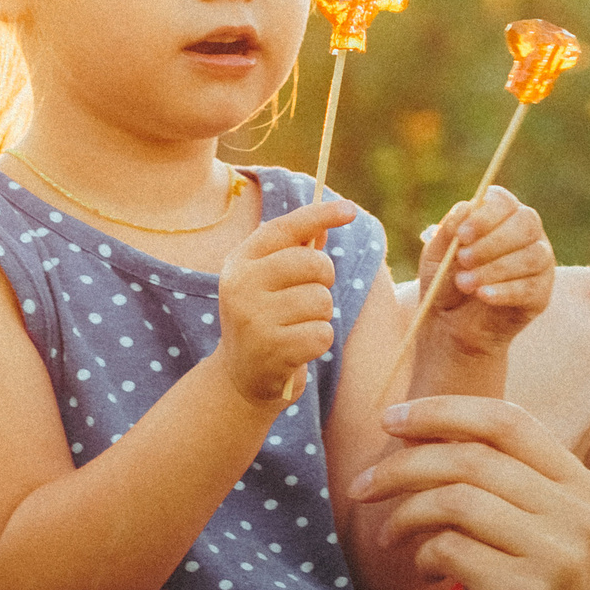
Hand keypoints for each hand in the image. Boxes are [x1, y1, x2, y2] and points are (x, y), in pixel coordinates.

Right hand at [215, 197, 353, 408]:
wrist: (240, 379)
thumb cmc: (265, 321)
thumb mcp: (270, 283)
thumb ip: (295, 253)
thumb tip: (326, 225)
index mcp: (240, 262)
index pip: (284, 228)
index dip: (319, 215)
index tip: (350, 210)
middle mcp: (241, 286)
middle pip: (313, 263)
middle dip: (324, 280)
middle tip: (308, 298)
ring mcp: (254, 318)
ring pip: (322, 300)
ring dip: (320, 316)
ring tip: (297, 327)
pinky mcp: (272, 349)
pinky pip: (323, 333)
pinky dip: (319, 342)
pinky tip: (298, 350)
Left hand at [349, 396, 589, 589]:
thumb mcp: (526, 534)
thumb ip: (497, 485)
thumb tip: (418, 432)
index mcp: (581, 486)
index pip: (507, 420)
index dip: (443, 411)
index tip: (391, 421)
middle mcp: (579, 513)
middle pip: (471, 457)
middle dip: (403, 465)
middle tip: (362, 487)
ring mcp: (560, 555)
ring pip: (457, 500)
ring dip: (406, 514)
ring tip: (390, 538)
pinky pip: (452, 550)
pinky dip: (424, 556)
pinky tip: (424, 573)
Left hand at [416, 186, 554, 360]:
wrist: (451, 323)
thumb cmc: (445, 281)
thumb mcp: (436, 256)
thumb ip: (447, 232)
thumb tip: (465, 208)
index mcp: (500, 215)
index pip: (504, 203)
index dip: (486, 216)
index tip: (462, 235)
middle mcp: (525, 233)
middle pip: (526, 224)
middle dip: (492, 242)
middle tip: (462, 259)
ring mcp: (538, 262)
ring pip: (531, 256)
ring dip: (495, 269)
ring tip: (465, 284)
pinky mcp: (541, 292)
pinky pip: (531, 287)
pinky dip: (504, 290)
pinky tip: (483, 295)